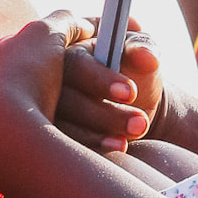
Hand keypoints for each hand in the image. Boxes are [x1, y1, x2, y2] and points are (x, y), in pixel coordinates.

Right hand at [54, 17, 164, 155]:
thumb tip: (146, 56)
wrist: (138, 103)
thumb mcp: (143, 53)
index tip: (131, 93)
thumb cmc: (136, 70)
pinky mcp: (55, 135)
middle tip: (140, 122)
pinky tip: (119, 147)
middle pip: (66, 99)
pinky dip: (93, 148)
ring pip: (65, 126)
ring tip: (136, 133)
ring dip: (99, 135)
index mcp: (73, 52)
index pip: (77, 64)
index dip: (100, 80)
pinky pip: (66, 146)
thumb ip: (144, 49)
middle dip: (104, 114)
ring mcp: (51, 110)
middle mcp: (54, 82)